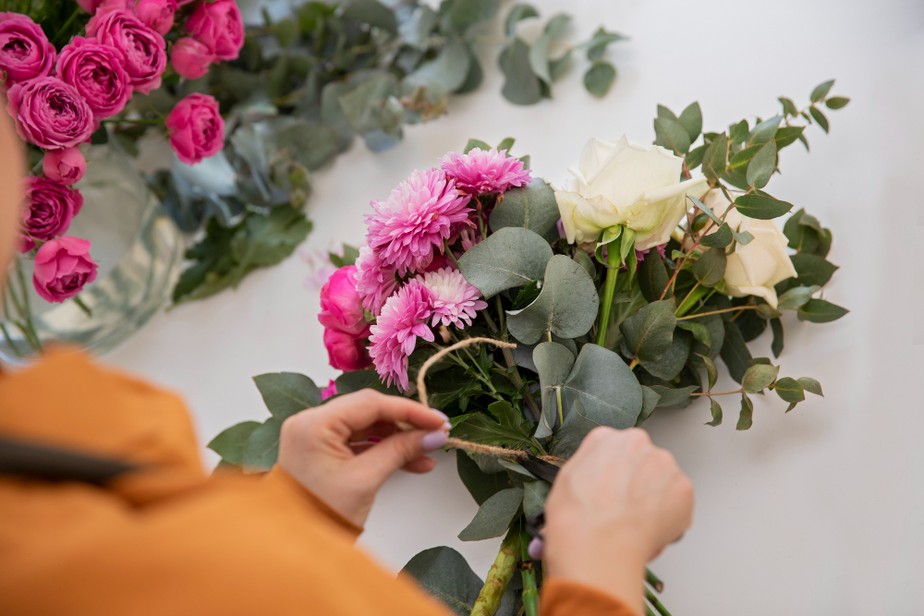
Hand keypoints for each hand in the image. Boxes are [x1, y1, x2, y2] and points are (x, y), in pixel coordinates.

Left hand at [277, 389, 449, 527]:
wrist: (297, 550)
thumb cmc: (322, 516)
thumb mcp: (365, 480)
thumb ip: (401, 450)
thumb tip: (434, 435)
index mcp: (314, 424)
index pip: (370, 403)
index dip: (409, 410)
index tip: (439, 420)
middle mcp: (310, 423)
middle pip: (368, 411)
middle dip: (405, 423)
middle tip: (436, 432)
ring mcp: (314, 436)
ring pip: (366, 426)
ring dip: (397, 438)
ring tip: (428, 452)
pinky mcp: (321, 450)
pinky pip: (358, 441)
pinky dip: (383, 449)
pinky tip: (412, 461)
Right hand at [542, 427, 692, 611]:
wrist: (599, 544)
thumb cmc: (578, 516)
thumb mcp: (566, 478)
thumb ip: (589, 465)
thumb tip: (597, 473)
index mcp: (607, 437)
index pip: (617, 450)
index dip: (615, 473)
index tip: (613, 488)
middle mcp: (639, 443)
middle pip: (643, 462)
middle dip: (638, 483)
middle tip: (626, 509)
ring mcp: (664, 464)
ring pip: (662, 481)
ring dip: (655, 498)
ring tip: (637, 524)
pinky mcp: (684, 488)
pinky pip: (680, 502)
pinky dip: (670, 516)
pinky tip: (650, 529)